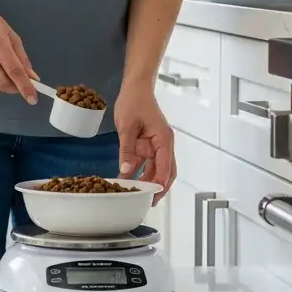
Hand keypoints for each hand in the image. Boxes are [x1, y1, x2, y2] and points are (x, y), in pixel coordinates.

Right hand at [0, 0, 38, 102]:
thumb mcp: (10, 35)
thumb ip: (22, 58)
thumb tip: (32, 78)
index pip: (14, 70)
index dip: (25, 86)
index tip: (33, 99)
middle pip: (1, 83)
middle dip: (14, 88)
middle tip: (18, 84)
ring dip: (1, 84)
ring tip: (1, 70)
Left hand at [114, 82, 175, 202]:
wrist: (135, 88)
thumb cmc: (134, 101)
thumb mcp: (127, 127)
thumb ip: (127, 150)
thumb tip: (125, 170)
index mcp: (164, 140)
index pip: (166, 167)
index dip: (160, 183)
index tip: (154, 196)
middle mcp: (164, 145)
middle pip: (166, 172)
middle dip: (160, 188)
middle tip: (150, 203)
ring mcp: (156, 145)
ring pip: (156, 169)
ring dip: (149, 182)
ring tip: (139, 196)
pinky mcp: (148, 145)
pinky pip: (146, 163)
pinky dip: (140, 173)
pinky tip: (130, 181)